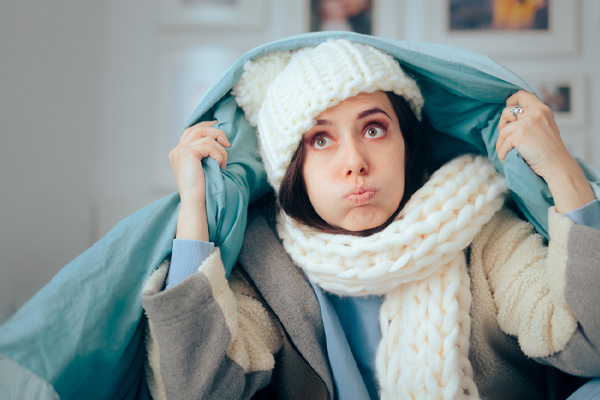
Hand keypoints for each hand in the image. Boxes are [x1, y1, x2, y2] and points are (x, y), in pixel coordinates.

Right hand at [169, 121, 229, 238]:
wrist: (196, 203)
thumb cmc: (202, 189)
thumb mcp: (202, 167)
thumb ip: (204, 153)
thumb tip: (219, 139)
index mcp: (178, 153)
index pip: (190, 130)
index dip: (205, 125)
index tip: (217, 124)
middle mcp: (176, 150)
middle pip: (197, 129)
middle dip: (216, 133)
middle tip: (227, 144)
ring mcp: (180, 151)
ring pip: (206, 137)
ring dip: (220, 150)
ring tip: (222, 164)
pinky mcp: (187, 153)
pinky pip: (209, 146)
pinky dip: (218, 155)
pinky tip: (220, 166)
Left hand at [496, 90, 594, 212]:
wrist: (557, 164)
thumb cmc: (550, 150)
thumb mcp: (546, 126)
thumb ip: (533, 118)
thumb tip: (510, 117)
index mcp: (542, 109)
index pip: (522, 94)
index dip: (511, 100)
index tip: (508, 110)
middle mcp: (535, 113)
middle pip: (507, 111)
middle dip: (502, 124)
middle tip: (504, 135)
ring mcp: (527, 123)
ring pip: (503, 131)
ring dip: (501, 143)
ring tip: (504, 152)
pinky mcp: (519, 135)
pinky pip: (503, 144)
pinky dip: (502, 153)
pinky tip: (505, 158)